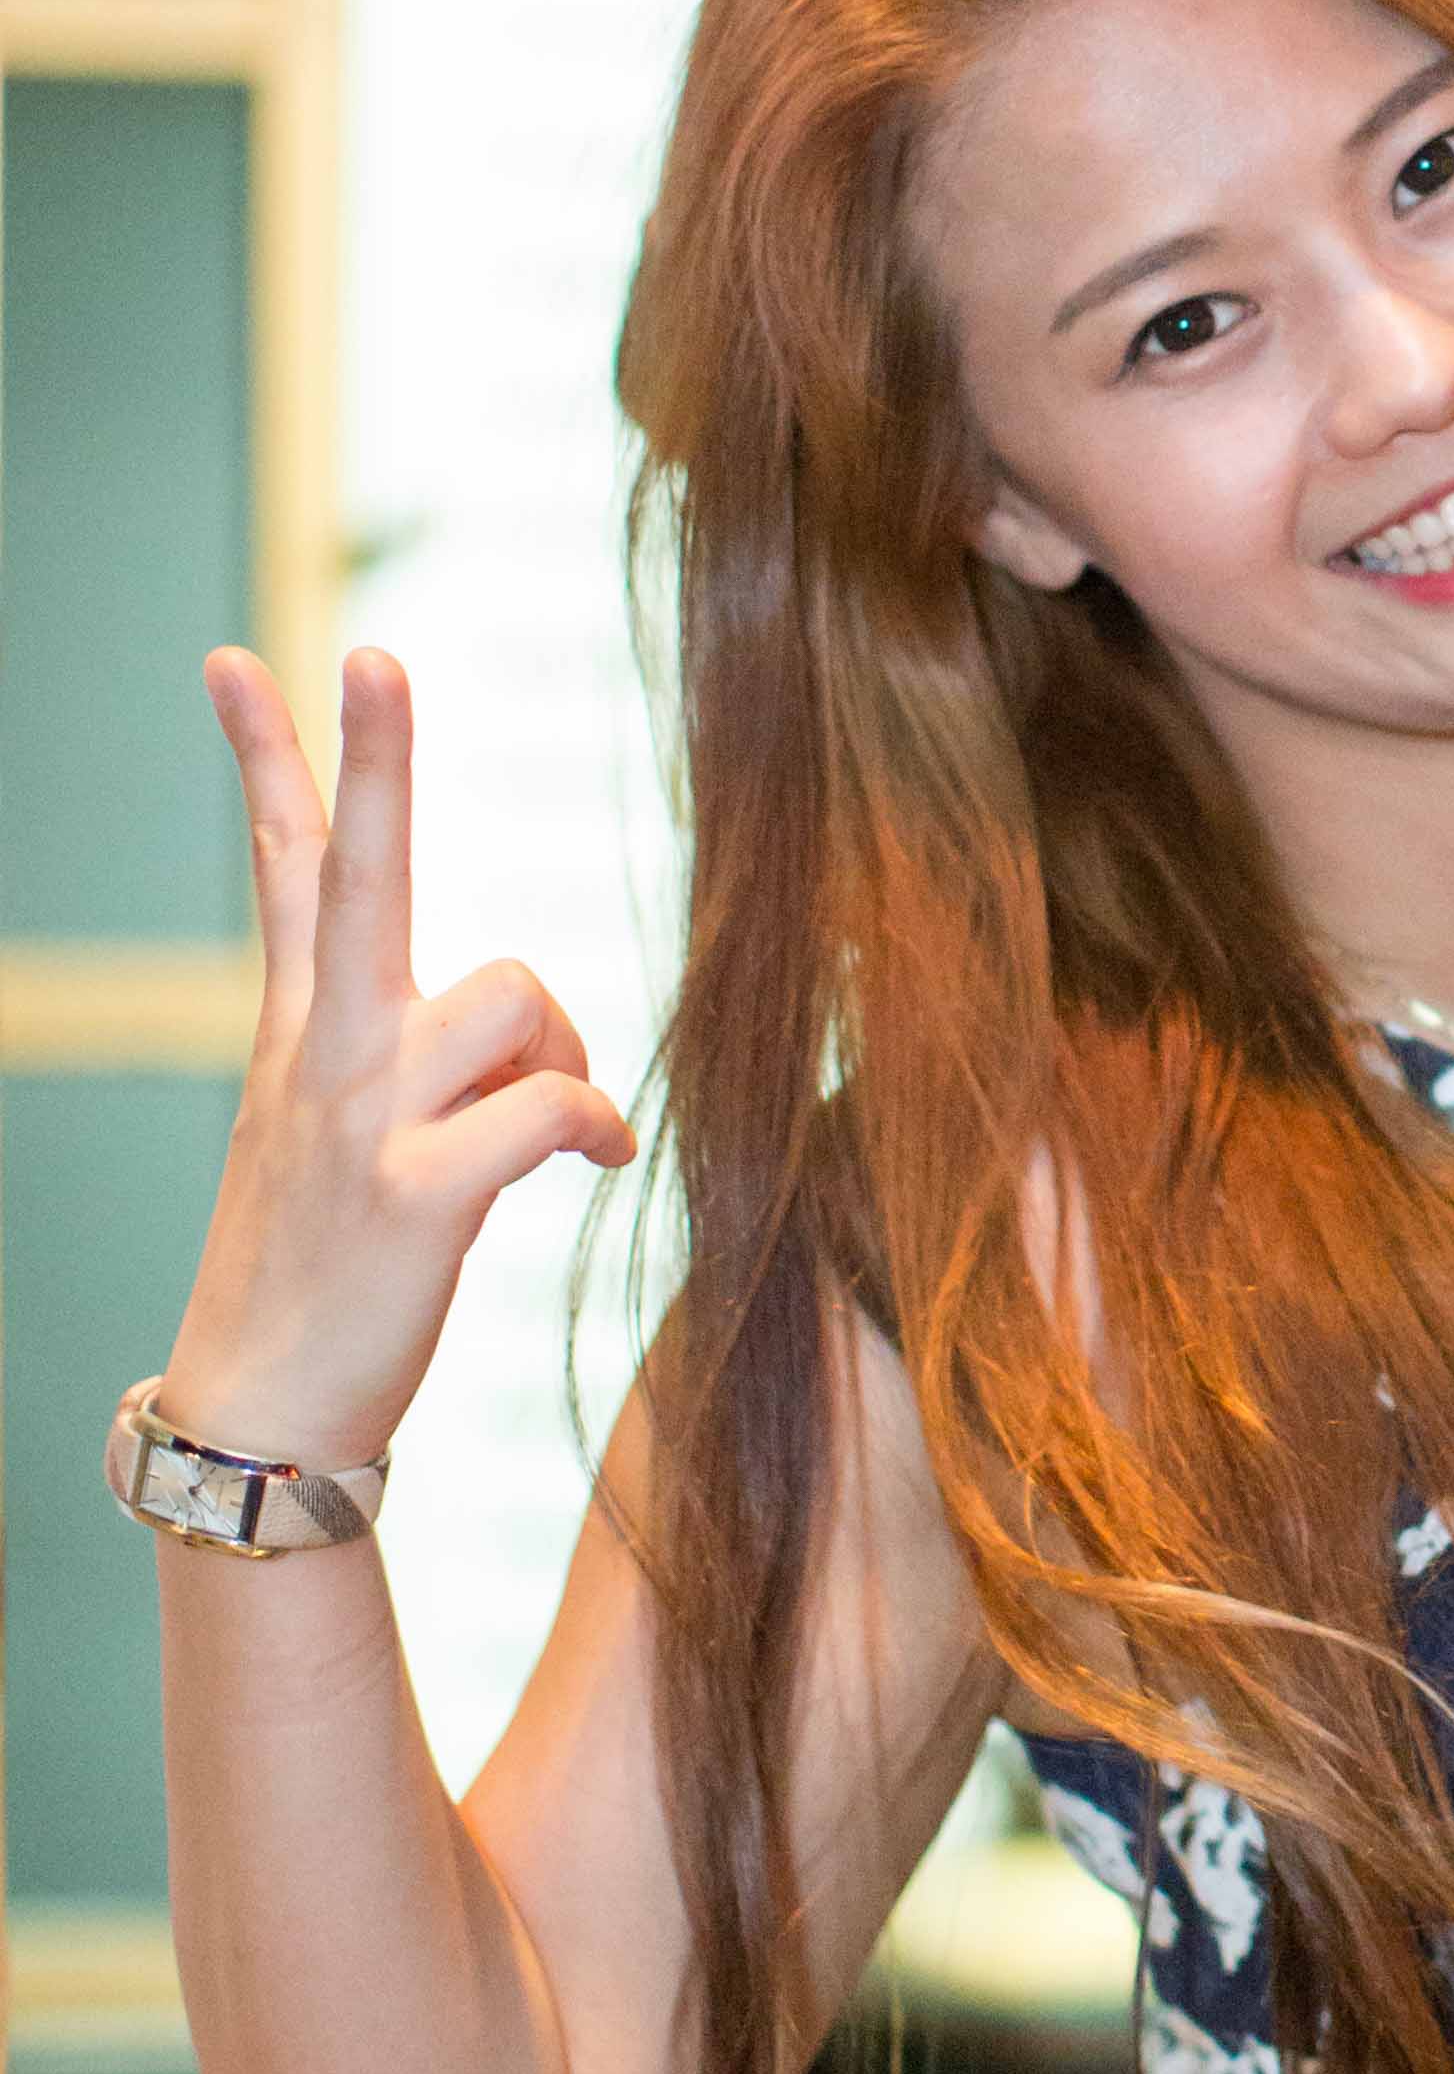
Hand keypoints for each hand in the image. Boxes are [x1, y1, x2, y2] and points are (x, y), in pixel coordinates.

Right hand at [156, 650, 633, 1474]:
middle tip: (378, 655)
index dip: (268, 759)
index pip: (285, 865)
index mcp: (301, 1029)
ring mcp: (362, 1120)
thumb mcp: (339, 1141)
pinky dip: (593, 1127)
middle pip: (358, 872)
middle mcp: (324, 1052)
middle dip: (373, 761)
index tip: (233, 660)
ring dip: (564, 1050)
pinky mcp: (414, 1197)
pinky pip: (548, 1110)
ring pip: (514, 995)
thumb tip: (524, 1036)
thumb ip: (416, 1062)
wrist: (262, 1418)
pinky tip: (600, 1162)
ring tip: (556, 1120)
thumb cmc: (322, 1274)